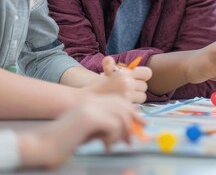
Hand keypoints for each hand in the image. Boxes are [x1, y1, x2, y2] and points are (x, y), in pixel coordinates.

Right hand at [18, 95, 140, 168]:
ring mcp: (91, 107)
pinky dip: (114, 138)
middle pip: (124, 106)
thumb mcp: (90, 131)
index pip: (120, 102)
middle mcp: (92, 101)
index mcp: (91, 101)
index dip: (133, 113)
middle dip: (133, 122)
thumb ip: (107, 126)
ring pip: (122, 116)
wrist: (42, 146)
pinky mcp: (89, 118)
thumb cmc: (65, 141)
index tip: (142, 124)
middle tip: (132, 139)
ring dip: (122, 133)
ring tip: (112, 144)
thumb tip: (129, 130)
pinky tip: (104, 145)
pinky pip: (115, 125)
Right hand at [83, 56, 150, 103]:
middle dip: (138, 88)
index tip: (137, 78)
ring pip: (142, 97)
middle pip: (144, 86)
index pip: (147, 73)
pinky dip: (132, 106)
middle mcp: (127, 84)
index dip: (143, 75)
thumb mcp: (105, 72)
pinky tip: (123, 105)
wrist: (87, 100)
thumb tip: (108, 60)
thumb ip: (109, 64)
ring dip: (136, 97)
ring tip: (126, 97)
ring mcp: (127, 96)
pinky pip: (137, 106)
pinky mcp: (126, 107)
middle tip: (129, 89)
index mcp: (124, 74)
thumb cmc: (99, 86)